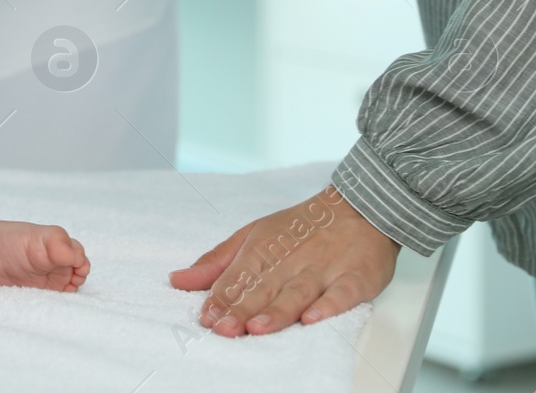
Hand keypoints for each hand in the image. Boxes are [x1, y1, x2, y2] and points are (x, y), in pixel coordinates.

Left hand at [170, 186, 399, 335]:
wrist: (358, 208)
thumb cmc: (299, 228)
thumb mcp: (251, 236)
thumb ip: (216, 262)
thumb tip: (177, 280)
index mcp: (262, 250)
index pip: (238, 278)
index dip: (221, 300)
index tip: (206, 318)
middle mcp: (291, 261)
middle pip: (264, 289)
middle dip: (242, 309)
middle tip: (224, 328)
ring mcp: (324, 269)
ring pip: (298, 293)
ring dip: (278, 311)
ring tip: (257, 327)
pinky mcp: (356, 277)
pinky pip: (342, 293)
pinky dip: (329, 306)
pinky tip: (313, 318)